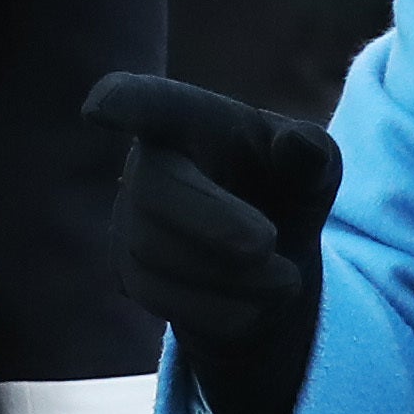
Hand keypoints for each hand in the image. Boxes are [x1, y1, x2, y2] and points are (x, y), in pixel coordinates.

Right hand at [85, 73, 339, 413]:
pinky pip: (163, 302)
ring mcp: (129, 220)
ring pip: (157, 256)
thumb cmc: (286, 189)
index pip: (150, 103)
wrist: (270, 262)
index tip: (100, 108)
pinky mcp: (129, 275)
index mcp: (190, 118)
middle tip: (269, 242)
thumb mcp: (314, 167)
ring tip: (287, 281)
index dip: (124, 104)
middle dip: (213, 223)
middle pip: (155, 191)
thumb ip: (311, 152)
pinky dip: (220, 310)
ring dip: (231, 277)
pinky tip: (256, 306)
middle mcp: (147, 164)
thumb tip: (296, 143)